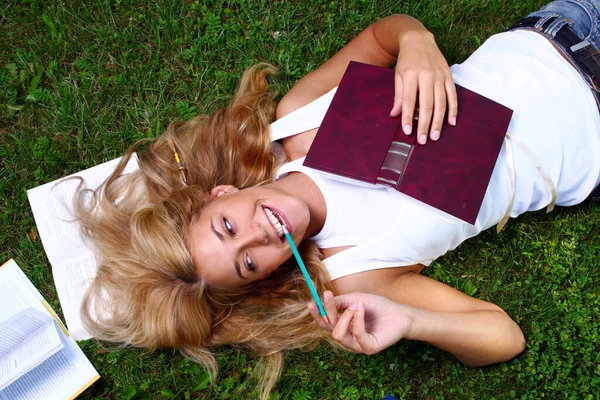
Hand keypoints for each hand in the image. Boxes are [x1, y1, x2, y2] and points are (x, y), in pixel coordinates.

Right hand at [308, 291, 413, 354]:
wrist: (400, 313)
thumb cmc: (379, 306)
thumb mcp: (356, 299)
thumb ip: (340, 302)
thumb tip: (322, 301)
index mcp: (344, 327)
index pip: (325, 323)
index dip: (317, 314)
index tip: (311, 302)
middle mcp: (348, 338)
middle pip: (328, 328)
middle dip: (327, 311)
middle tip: (327, 295)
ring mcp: (358, 345)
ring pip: (338, 334)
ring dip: (345, 315)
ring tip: (356, 304)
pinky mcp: (368, 348)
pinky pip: (356, 334)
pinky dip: (357, 318)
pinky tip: (361, 307)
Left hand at [390, 30, 457, 144]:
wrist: (419, 39)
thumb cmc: (406, 60)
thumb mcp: (398, 75)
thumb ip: (398, 95)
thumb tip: (395, 114)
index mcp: (411, 74)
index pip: (410, 100)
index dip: (409, 117)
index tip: (408, 132)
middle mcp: (427, 75)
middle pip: (427, 104)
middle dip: (425, 124)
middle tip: (423, 140)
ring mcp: (440, 75)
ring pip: (441, 102)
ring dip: (439, 121)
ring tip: (435, 136)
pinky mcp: (449, 76)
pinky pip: (453, 95)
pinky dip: (453, 109)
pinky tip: (451, 122)